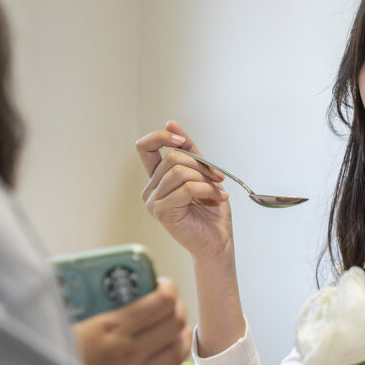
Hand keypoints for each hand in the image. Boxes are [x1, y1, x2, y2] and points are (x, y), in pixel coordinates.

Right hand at [73, 277, 197, 364]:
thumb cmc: (44, 355)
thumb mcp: (64, 323)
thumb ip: (90, 308)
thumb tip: (102, 289)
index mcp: (111, 328)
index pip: (160, 303)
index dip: (169, 291)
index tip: (165, 286)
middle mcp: (129, 352)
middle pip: (174, 326)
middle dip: (179, 311)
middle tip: (174, 307)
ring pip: (176, 355)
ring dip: (184, 341)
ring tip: (181, 332)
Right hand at [136, 120, 233, 262]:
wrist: (218, 241)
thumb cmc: (212, 212)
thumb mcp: (204, 174)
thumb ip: (190, 152)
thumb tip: (171, 123)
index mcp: (158, 179)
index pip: (145, 147)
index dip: (162, 137)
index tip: (182, 141)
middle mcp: (151, 189)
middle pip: (171, 158)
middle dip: (201, 165)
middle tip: (219, 179)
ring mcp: (153, 201)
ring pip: (179, 171)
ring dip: (206, 180)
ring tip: (219, 192)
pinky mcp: (162, 212)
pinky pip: (185, 188)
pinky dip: (207, 190)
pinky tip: (218, 199)